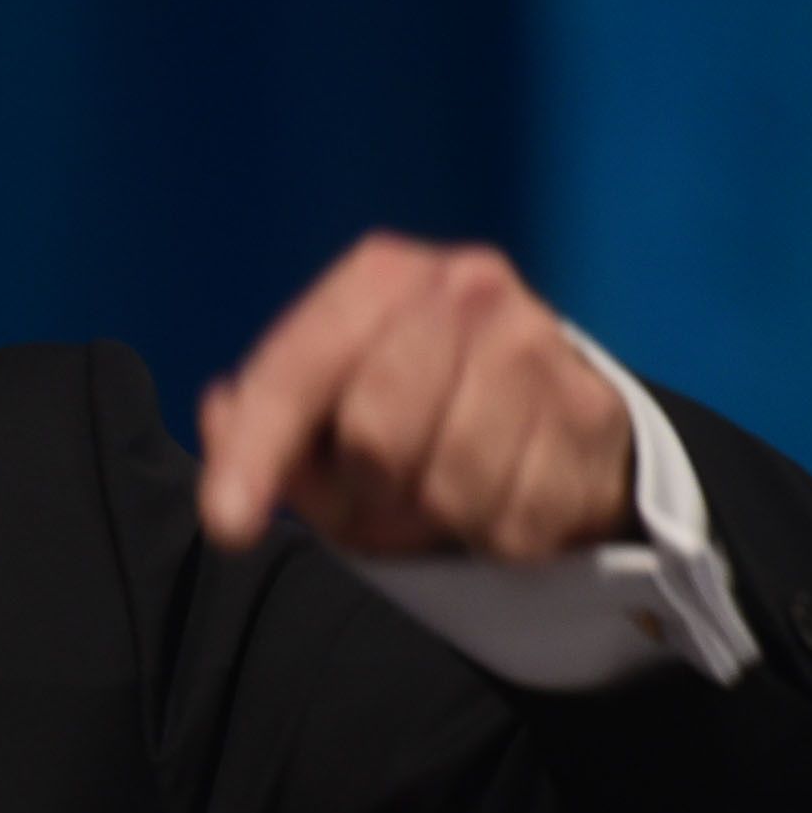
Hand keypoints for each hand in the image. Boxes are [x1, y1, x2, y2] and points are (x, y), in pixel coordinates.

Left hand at [196, 234, 632, 559]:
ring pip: (449, 485)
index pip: (301, 367)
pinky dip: (492, 535)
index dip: (259, 450)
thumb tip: (221, 411)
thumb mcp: (323, 420)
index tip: (229, 523)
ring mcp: (537, 345)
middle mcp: (466, 287)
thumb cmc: (414, 421)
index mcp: (383, 276)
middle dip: (364, 491)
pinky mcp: (590, 415)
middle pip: (375, 434)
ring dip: (432, 518)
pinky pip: (511, 521)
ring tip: (443, 493)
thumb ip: (260, 423)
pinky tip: (501, 498)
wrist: (556, 425)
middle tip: (380, 494)